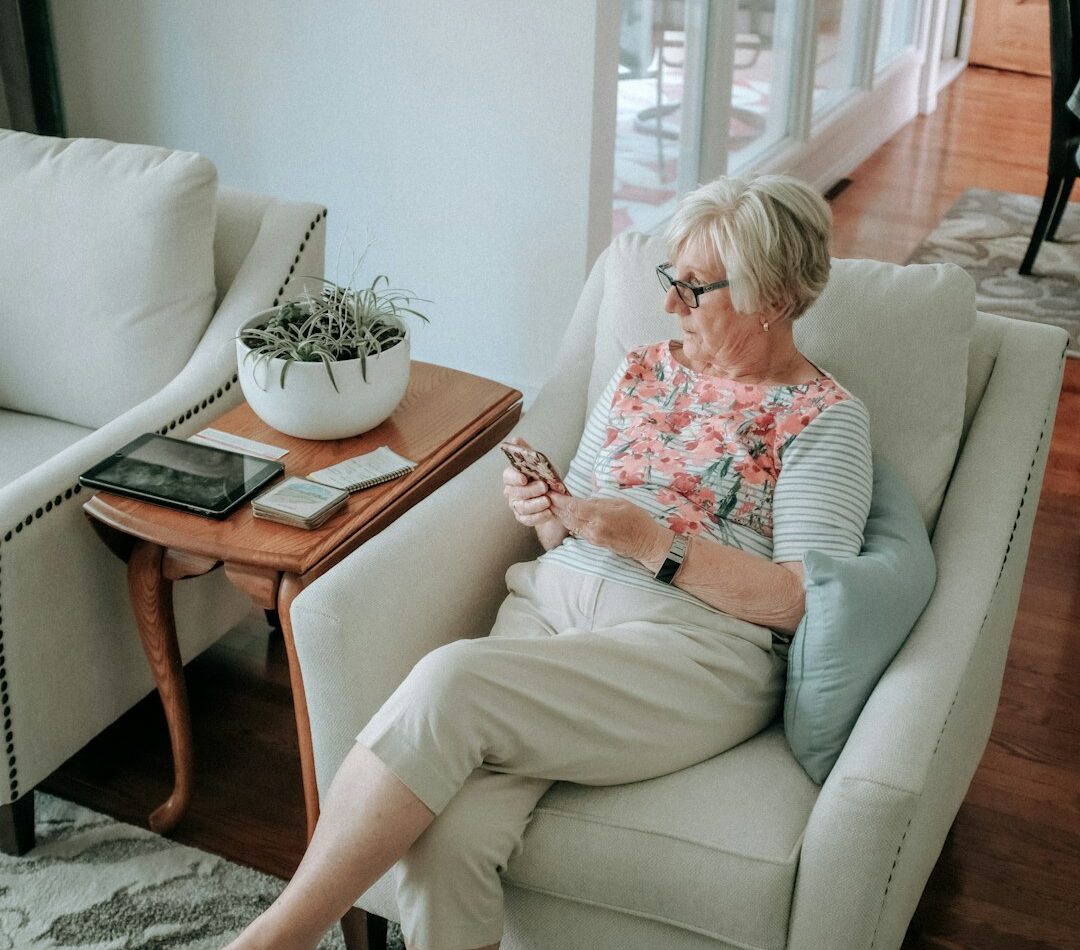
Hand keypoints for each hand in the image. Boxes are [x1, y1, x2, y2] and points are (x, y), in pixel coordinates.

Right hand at [502, 438, 558, 527]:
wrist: (556, 499)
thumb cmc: (546, 478)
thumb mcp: (541, 464)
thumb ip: (528, 453)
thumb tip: (515, 439)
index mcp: (513, 476)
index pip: (508, 476)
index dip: (515, 477)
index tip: (524, 478)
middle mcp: (511, 491)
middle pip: (516, 492)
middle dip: (530, 490)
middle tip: (544, 487)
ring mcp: (516, 506)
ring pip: (522, 507)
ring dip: (536, 505)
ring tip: (548, 501)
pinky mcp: (523, 518)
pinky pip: (527, 520)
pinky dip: (538, 517)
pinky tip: (548, 512)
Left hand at [548, 493, 669, 563]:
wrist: (646, 544)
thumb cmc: (638, 521)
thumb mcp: (621, 503)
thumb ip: (600, 502)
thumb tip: (584, 501)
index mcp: (600, 516)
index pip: (573, 507)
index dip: (560, 500)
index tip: (550, 492)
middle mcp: (593, 529)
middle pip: (567, 517)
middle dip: (555, 506)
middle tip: (544, 495)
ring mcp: (592, 537)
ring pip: (569, 524)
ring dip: (558, 514)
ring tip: (549, 503)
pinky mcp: (593, 542)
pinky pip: (576, 530)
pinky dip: (567, 521)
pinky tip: (563, 514)